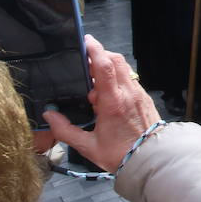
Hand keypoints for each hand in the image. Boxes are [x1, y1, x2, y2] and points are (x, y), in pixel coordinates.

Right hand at [44, 35, 161, 171]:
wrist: (151, 160)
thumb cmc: (121, 154)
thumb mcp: (88, 146)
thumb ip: (66, 130)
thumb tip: (49, 116)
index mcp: (113, 102)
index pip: (105, 66)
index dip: (95, 50)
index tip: (85, 41)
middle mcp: (128, 93)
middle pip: (115, 60)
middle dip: (100, 54)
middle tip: (85, 61)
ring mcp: (138, 94)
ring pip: (123, 68)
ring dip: (108, 66)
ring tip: (94, 81)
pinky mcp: (143, 97)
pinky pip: (129, 79)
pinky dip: (117, 78)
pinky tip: (107, 93)